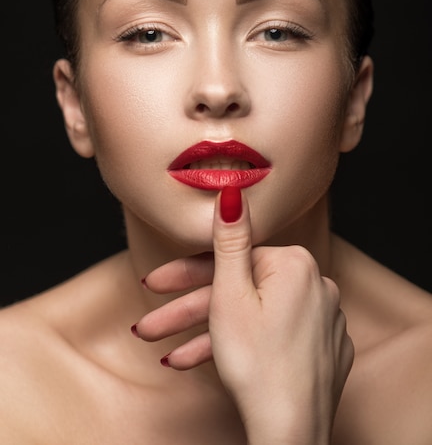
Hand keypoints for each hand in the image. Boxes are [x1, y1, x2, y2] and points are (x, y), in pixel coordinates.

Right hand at [135, 187, 353, 443]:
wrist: (290, 432)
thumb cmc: (257, 364)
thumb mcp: (231, 294)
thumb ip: (230, 239)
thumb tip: (232, 190)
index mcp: (295, 265)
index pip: (228, 261)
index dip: (183, 274)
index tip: (152, 285)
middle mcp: (316, 285)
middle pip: (238, 291)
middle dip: (187, 310)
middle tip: (148, 327)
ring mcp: (322, 319)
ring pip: (251, 317)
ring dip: (206, 334)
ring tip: (168, 355)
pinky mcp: (321, 348)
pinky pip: (272, 336)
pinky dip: (239, 347)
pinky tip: (206, 364)